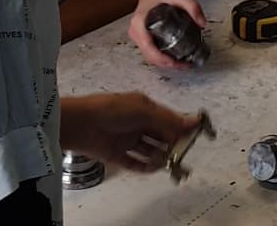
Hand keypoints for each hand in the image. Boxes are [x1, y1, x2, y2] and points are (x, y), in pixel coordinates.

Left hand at [59, 92, 204, 172]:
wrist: (79, 123)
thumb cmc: (113, 110)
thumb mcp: (143, 110)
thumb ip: (168, 119)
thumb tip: (194, 121)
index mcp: (144, 109)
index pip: (169, 120)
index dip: (182, 128)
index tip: (197, 136)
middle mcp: (138, 124)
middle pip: (161, 136)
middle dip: (172, 145)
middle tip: (180, 154)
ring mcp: (127, 140)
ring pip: (150, 151)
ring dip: (160, 157)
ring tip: (165, 161)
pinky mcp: (117, 156)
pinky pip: (135, 163)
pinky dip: (145, 167)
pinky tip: (153, 167)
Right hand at [128, 0, 206, 69]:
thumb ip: (193, 7)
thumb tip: (202, 24)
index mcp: (139, 23)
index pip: (149, 48)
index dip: (162, 59)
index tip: (175, 63)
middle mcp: (135, 31)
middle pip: (149, 56)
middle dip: (166, 64)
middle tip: (184, 65)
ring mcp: (137, 35)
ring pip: (149, 56)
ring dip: (164, 63)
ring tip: (181, 63)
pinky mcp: (142, 36)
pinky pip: (150, 51)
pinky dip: (161, 57)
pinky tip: (173, 57)